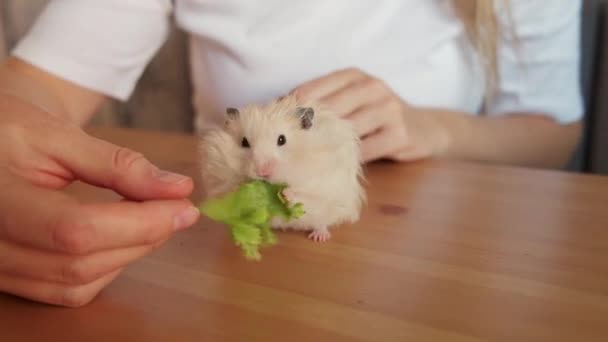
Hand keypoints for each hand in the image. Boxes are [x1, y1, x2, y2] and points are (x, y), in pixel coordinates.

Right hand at [0, 94, 198, 306]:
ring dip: (130, 254)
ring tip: (154, 218)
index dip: (138, 223)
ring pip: (78, 283)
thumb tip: (177, 188)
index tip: (184, 206)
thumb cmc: (12, 129)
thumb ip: (117, 164)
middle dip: (143, 237)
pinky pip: (69, 290)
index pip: (74, 229)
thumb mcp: (59, 134)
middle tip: (179, 209)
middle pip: (81, 262)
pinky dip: (108, 267)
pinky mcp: (11, 278)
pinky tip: (124, 236)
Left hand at [292, 68, 450, 162]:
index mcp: (354, 75)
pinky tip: (332, 168)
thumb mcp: (353, 101)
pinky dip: (345, 160)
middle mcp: (371, 87)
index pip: (313, 90)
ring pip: (345, 130)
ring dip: (322, 147)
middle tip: (281, 150)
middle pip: (327, 110)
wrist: (424, 128)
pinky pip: (364, 150)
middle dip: (303, 131)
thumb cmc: (378, 117)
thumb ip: (324, 105)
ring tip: (301, 161)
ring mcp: (388, 109)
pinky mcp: (399, 134)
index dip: (289, 111)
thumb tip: (280, 117)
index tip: (272, 129)